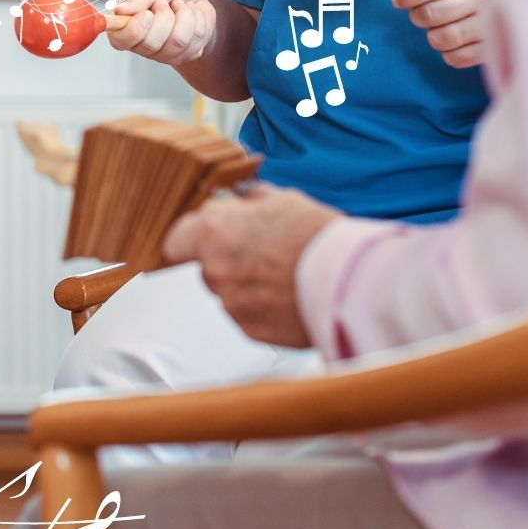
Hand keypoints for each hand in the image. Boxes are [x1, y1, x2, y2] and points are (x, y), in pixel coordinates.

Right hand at [106, 0, 216, 65]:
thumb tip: (121, 10)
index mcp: (123, 25)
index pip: (120, 41)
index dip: (135, 29)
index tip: (147, 13)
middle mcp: (140, 45)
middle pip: (152, 44)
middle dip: (165, 15)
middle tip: (164, 2)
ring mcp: (163, 54)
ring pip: (178, 42)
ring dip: (184, 14)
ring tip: (180, 5)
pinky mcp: (185, 55)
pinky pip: (197, 41)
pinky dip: (198, 18)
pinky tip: (191, 13)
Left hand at [161, 184, 339, 346]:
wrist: (351, 283)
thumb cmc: (318, 238)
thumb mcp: (283, 200)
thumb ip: (251, 199)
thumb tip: (242, 197)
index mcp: (215, 234)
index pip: (175, 239)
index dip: (191, 236)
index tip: (204, 234)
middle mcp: (216, 271)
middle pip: (206, 266)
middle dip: (226, 259)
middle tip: (262, 250)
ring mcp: (233, 305)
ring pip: (228, 292)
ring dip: (246, 284)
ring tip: (284, 273)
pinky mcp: (252, 331)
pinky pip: (247, 315)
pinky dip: (262, 307)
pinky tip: (289, 293)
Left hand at [392, 0, 502, 68]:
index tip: (398, 0)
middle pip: (433, 13)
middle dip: (417, 16)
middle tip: (420, 15)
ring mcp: (492, 24)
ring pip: (441, 38)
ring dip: (433, 36)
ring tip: (440, 29)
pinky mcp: (494, 49)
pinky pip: (455, 58)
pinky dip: (448, 53)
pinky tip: (455, 43)